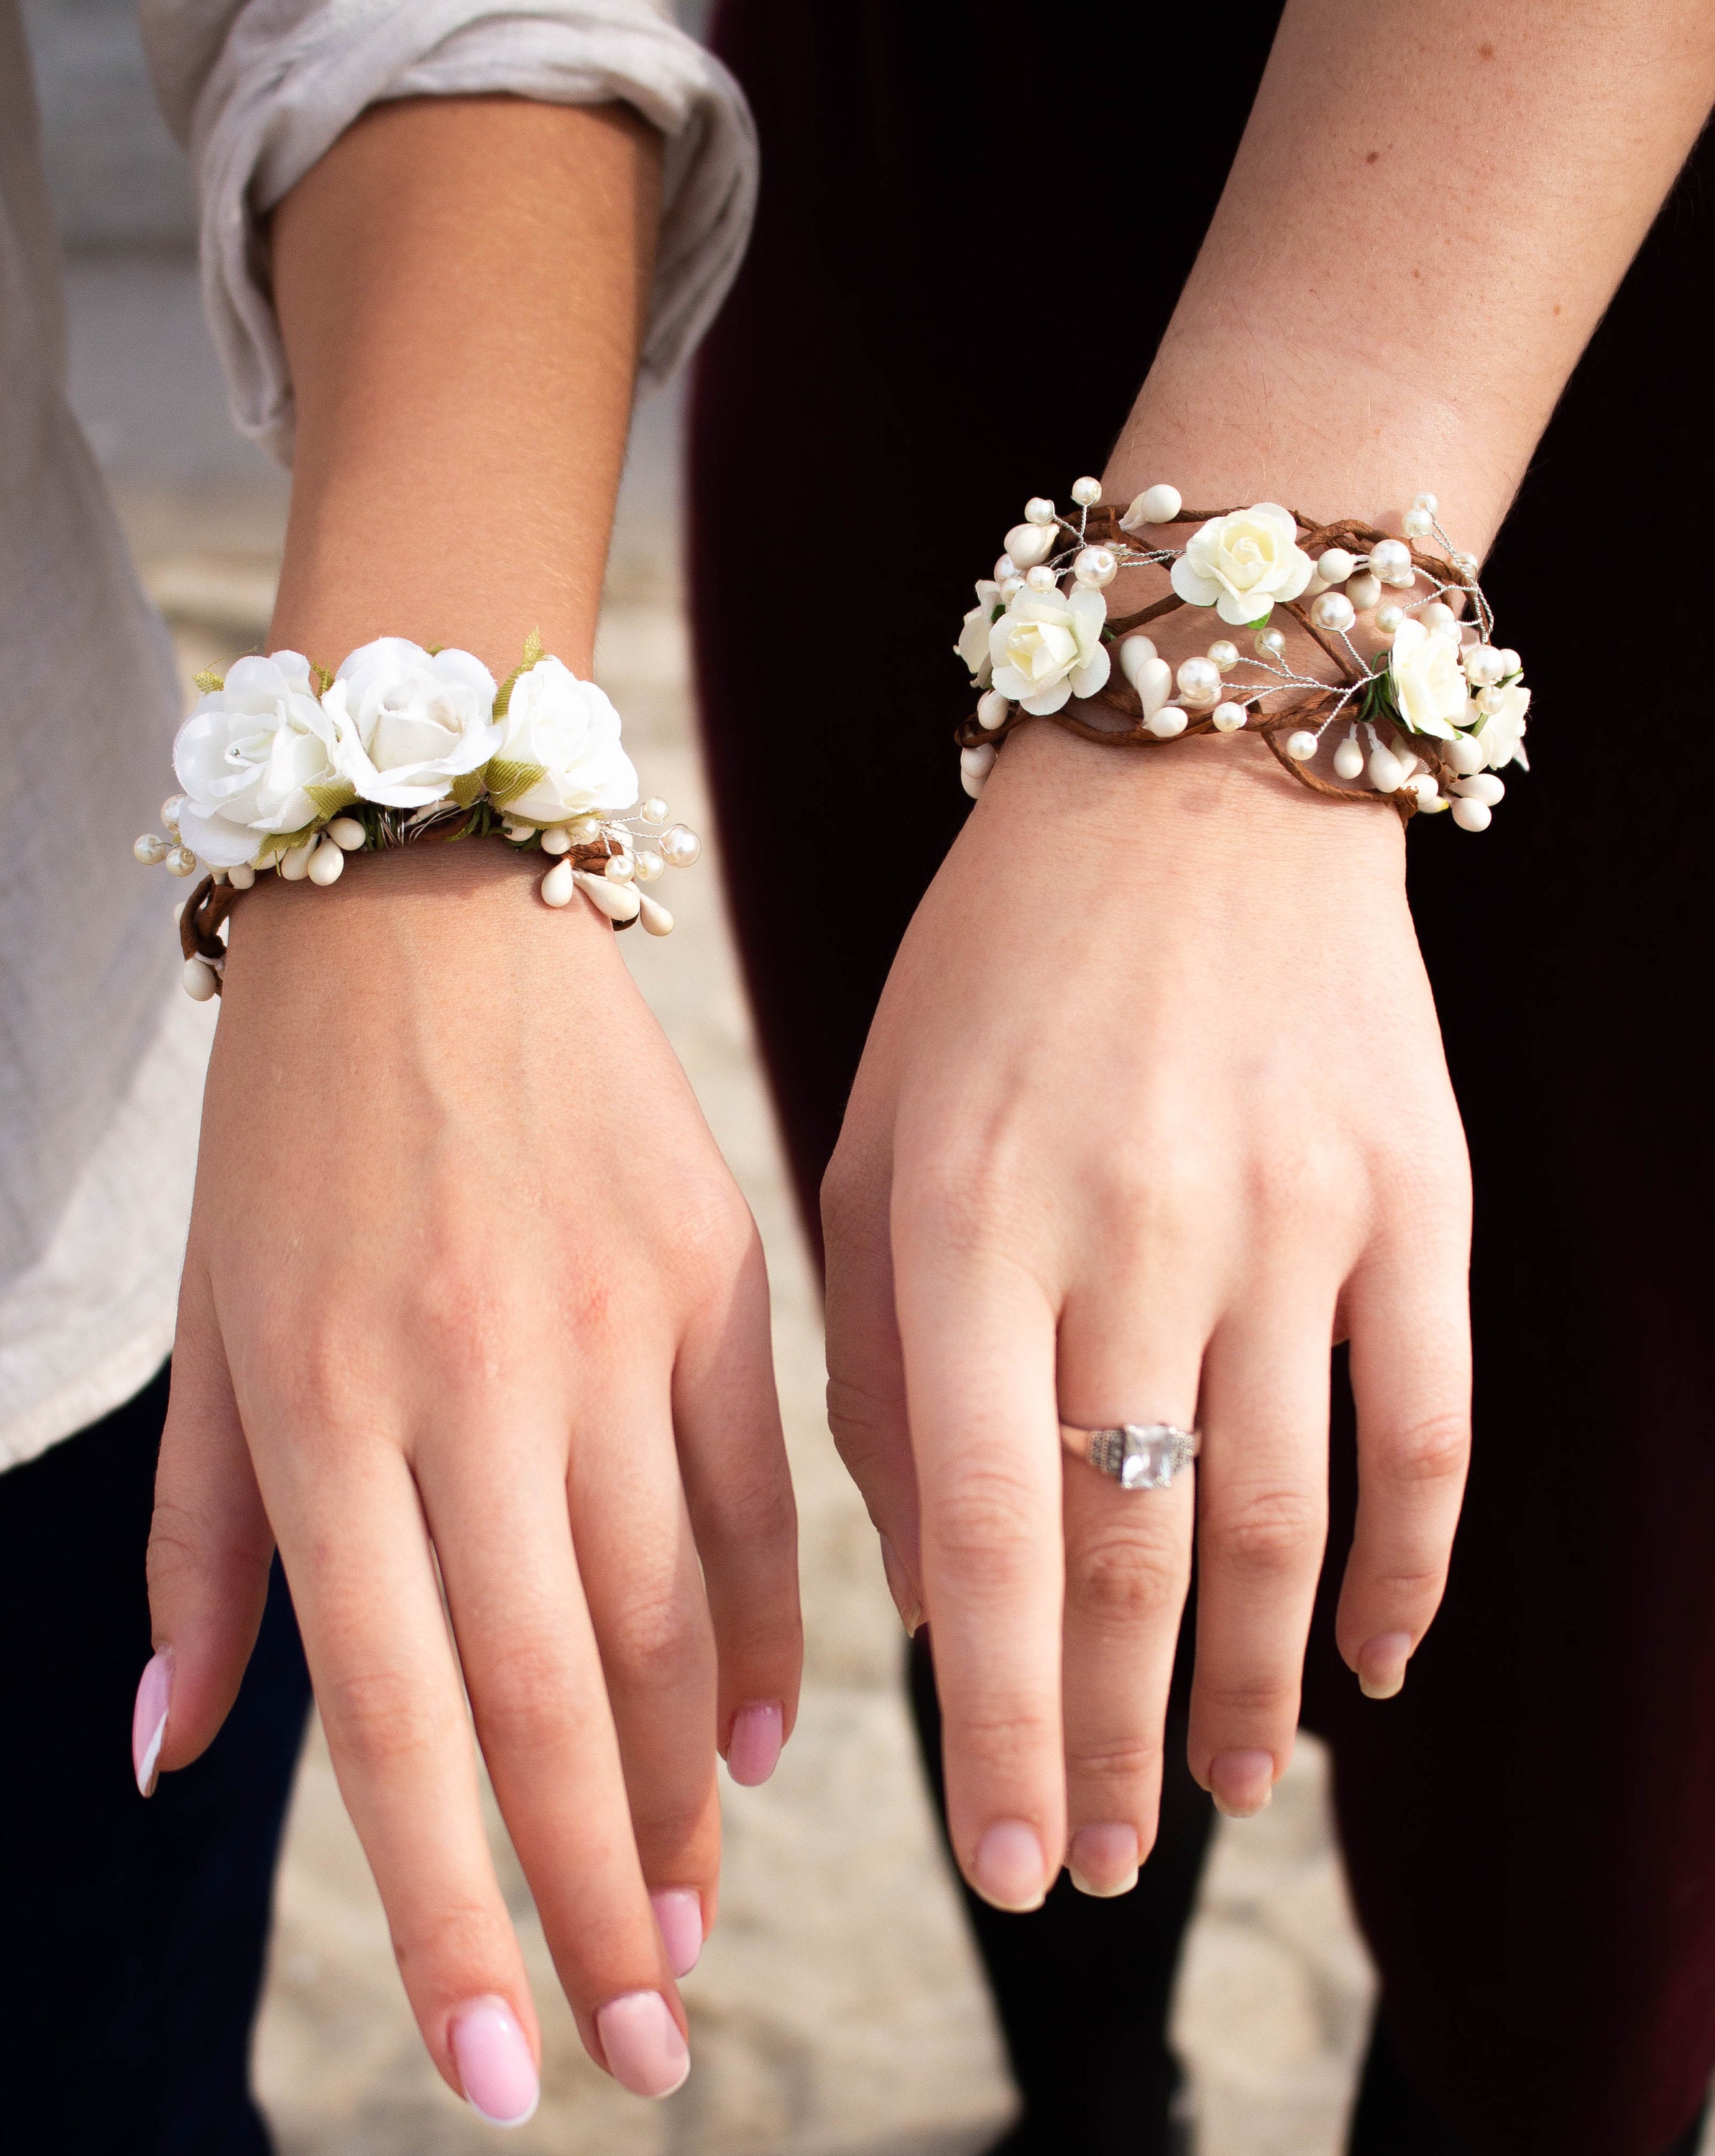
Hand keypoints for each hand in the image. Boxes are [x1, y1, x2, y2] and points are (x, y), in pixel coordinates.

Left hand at [141, 846, 800, 2105]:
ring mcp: (614, 1321)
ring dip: (682, 1790)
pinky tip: (761, 1741)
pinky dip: (763, 1630)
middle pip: (557, 1692)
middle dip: (595, 1896)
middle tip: (637, 2048)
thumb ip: (197, 1550)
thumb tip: (180, 1756)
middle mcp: (475, 1379)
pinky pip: (757, 1490)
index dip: (453, 1911)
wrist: (430, 900)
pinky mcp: (715, 1269)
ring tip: (686, 1921)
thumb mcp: (209, 1324)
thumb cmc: (290, 1127)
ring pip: (669, 1611)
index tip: (502, 2063)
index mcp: (325, 1406)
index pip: (401, 1717)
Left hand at [823, 720, 1468, 1906]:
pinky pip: (1431, 1427)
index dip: (997, 1722)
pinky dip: (1409, 1566)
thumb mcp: (874, 1147)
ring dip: (1252, 1685)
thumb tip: (931, 1598)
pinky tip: (1373, 1665)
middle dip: (1111, 1739)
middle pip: (1137, 1553)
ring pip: (1284, 1519)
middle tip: (1094, 1865)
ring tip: (1220, 1799)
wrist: (1188, 785)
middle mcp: (1133, 1228)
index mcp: (964, 1219)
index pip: (986, 1534)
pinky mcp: (1414, 1194)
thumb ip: (883, 1374)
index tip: (1002, 1865)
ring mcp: (1294, 1212)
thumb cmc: (989, 979)